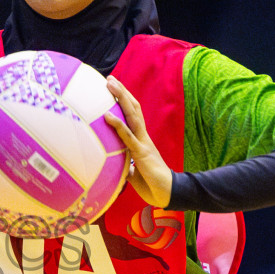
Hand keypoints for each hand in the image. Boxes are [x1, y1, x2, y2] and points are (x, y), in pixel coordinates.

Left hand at [103, 76, 172, 206]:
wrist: (167, 194)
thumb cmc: (152, 185)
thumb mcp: (133, 173)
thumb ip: (126, 165)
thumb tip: (114, 166)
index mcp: (141, 139)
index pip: (132, 115)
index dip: (124, 101)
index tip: (113, 88)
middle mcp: (143, 136)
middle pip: (132, 108)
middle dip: (121, 92)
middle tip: (110, 79)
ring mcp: (143, 142)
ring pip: (131, 115)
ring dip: (120, 98)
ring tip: (110, 84)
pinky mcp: (141, 153)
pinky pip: (128, 136)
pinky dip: (117, 125)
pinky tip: (107, 116)